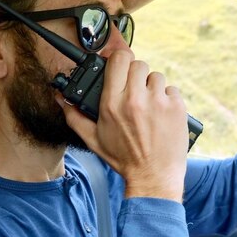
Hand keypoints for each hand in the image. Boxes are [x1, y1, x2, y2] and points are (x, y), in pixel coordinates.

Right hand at [57, 50, 188, 201]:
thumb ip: (74, 116)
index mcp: (112, 104)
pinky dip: (168, 98)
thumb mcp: (93, 139)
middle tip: (135, 90)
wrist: (154, 176)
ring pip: (156, 76)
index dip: (119, 60)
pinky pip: (172, 89)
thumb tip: (60, 97)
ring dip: (152, 87)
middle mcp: (135, 99)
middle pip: (138, 64)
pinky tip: (162, 114)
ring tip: (149, 105)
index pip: (118, 60)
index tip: (119, 66)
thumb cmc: (124, 159)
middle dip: (135, 74)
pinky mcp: (177, 107)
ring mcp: (158, 102)